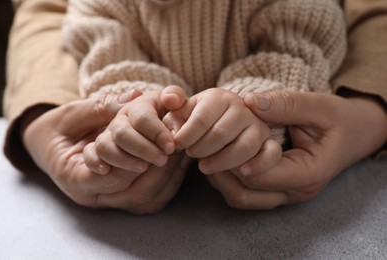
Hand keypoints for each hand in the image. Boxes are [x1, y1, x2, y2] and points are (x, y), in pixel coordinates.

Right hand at [22, 90, 189, 213]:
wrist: (48, 146)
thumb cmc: (59, 127)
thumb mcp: (75, 112)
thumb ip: (102, 107)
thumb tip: (135, 95)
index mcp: (70, 175)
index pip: (111, 176)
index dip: (138, 158)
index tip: (161, 142)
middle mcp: (88, 195)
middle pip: (133, 193)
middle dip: (159, 170)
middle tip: (176, 148)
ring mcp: (103, 200)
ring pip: (143, 201)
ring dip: (165, 178)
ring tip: (180, 154)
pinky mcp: (117, 200)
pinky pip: (146, 202)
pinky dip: (165, 184)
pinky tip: (177, 165)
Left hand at [163, 88, 271, 173]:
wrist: (223, 121)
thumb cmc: (197, 119)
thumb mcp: (182, 110)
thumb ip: (172, 107)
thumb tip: (172, 107)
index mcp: (219, 97)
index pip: (201, 118)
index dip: (186, 136)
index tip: (176, 146)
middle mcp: (242, 108)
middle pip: (221, 134)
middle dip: (201, 149)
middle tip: (190, 156)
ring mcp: (258, 125)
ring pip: (244, 147)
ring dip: (221, 161)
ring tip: (204, 167)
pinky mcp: (269, 142)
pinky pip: (270, 154)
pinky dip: (258, 165)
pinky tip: (242, 173)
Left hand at [208, 91, 386, 208]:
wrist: (354, 135)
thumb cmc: (339, 120)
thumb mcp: (320, 106)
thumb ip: (287, 105)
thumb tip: (250, 102)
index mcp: (307, 173)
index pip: (259, 175)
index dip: (232, 157)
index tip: (212, 138)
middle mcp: (294, 191)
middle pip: (245, 192)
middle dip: (219, 170)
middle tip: (198, 147)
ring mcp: (286, 195)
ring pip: (242, 198)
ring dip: (220, 178)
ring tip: (203, 153)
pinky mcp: (278, 191)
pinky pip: (246, 195)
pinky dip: (228, 180)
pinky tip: (218, 159)